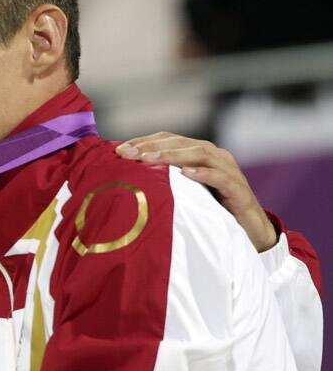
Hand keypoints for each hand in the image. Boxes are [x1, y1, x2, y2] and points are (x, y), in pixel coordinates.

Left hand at [116, 132, 277, 251]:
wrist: (251, 232)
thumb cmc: (213, 209)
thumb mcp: (185, 192)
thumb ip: (165, 181)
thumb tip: (128, 179)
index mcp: (199, 153)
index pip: (168, 138)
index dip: (144, 141)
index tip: (119, 149)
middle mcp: (214, 156)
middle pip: (181, 142)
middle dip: (152, 146)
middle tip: (128, 153)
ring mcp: (228, 170)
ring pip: (200, 153)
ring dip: (172, 155)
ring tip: (149, 159)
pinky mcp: (239, 190)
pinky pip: (221, 177)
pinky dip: (203, 174)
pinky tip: (185, 174)